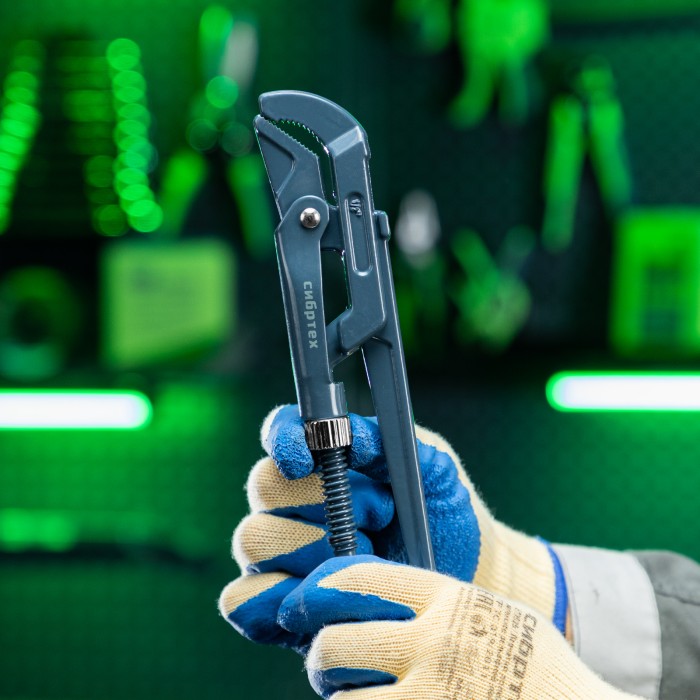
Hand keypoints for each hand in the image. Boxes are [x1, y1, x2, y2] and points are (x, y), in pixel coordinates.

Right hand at [219, 405, 566, 649]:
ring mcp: (280, 552)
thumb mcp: (434, 469)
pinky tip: (326, 601)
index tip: (305, 457)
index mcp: (324, 457)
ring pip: (253, 539)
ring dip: (312, 551)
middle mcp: (292, 501)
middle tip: (378, 517)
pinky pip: (244, 600)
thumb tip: (352, 435)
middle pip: (264, 487)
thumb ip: (394, 442)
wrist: (461, 579)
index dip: (284, 437)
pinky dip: (276, 600)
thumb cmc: (443, 514)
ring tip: (368, 560)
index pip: (283, 430)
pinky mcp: (279, 605)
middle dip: (322, 502)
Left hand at [273, 555, 639, 699]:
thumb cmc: (536, 667)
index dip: (320, 588)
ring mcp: (429, 694)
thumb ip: (436, 602)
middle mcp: (432, 644)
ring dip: (337, 696)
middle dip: (320, 655)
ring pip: (341, 696)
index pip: (359, 579)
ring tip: (348, 692)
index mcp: (447, 600)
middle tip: (324, 662)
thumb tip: (368, 601)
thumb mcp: (491, 614)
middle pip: (335, 642)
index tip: (305, 601)